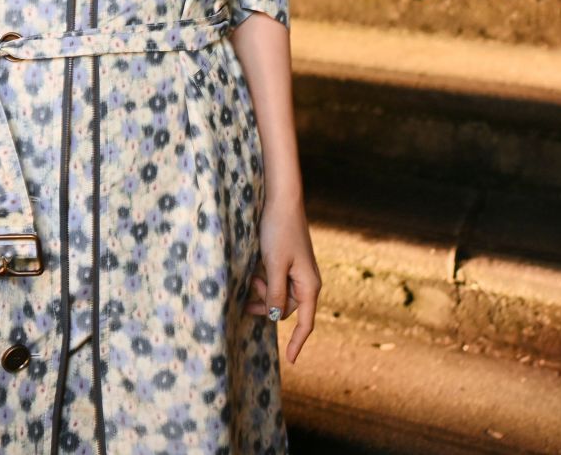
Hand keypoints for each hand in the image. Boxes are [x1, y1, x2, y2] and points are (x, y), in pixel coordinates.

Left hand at [246, 196, 321, 364]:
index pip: (305, 322)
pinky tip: (253, 270)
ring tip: (251, 276)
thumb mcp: (274, 264)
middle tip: (251, 288)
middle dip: (267, 305)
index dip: (298, 342)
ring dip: (263, 292)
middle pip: (285, 308)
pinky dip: (263, 280)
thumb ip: (275, 293)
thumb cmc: (279, 231)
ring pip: (277, 295)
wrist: (281, 201)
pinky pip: (274, 281)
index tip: (291, 360)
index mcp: (309, 285)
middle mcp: (306, 281)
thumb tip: (275, 318)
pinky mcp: (287, 263)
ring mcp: (297, 272)